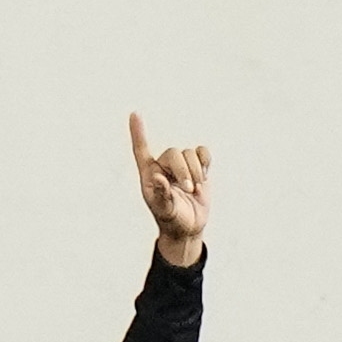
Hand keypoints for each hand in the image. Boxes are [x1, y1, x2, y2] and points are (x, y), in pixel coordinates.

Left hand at [130, 112, 210, 263]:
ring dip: (196, 172)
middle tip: (188, 189)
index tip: (135, 114)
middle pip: (174, 153)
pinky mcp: (198, 168)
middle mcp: (164, 166)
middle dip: (184, 171)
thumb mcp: (164, 211)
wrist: (189, 227)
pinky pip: (203, 153)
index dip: (138, 132)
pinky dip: (206, 162)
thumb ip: (161, 195)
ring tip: (195, 190)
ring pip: (190, 154)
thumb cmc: (172, 219)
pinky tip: (204, 176)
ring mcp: (181, 166)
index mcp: (150, 174)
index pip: (141, 149)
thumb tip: (158, 178)